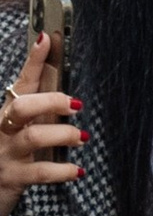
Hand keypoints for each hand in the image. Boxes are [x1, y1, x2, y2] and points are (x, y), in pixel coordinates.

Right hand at [0, 31, 82, 213]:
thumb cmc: (11, 154)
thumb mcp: (22, 128)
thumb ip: (41, 111)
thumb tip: (69, 97)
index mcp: (7, 112)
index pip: (22, 82)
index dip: (34, 61)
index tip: (47, 38)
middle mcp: (3, 129)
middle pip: (22, 106)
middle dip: (52, 101)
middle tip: (76, 106)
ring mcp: (6, 153)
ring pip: (34, 138)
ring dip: (64, 135)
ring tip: (81, 138)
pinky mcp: (14, 177)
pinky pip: (41, 172)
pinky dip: (64, 171)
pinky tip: (77, 170)